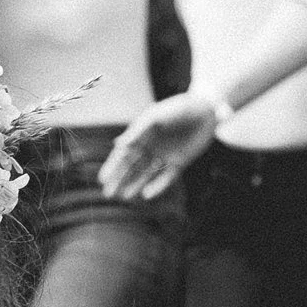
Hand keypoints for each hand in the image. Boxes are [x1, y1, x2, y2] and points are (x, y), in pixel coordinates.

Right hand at [100, 90, 216, 200]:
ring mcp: (163, 156)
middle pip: (131, 167)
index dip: (112, 167)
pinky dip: (156, 186)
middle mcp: (150, 147)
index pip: (123, 154)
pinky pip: (165, 178)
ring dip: (134, 185)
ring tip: (124, 197)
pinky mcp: (178, 163)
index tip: (102, 179)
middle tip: (108, 194)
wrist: (204, 111)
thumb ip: (137, 132)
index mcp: (141, 135)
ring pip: (145, 174)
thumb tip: (118, 145)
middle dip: (119, 180)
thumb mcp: (155, 118)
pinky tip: (147, 194)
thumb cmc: (177, 110)